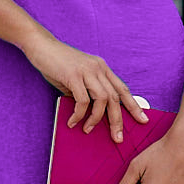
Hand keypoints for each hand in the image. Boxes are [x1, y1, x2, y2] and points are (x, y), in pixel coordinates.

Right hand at [24, 32, 148, 143]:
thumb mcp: (77, 77)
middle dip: (118, 120)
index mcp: (102, 68)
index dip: (134, 105)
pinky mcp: (73, 75)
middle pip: (115, 97)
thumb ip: (86, 91)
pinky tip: (73, 122)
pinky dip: (79, 114)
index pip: (122, 89)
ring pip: (103, 99)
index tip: (143, 119)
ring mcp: (87, 71)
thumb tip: (90, 112)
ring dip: (97, 119)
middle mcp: (98, 68)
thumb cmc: (57, 63)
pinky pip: (82, 100)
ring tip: (88, 130)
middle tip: (118, 137)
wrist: (41, 46)